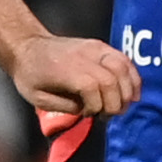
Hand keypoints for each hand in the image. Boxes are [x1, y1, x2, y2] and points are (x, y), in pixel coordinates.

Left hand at [7, 34, 138, 118]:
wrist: (28, 46)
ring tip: (121, 106)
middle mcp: (84, 55)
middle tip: (107, 115)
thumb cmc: (30, 75)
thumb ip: (65, 106)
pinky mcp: (102, 46)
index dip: (96, 106)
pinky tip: (133, 93)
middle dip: (114, 103)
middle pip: (111, 79)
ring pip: (122, 68)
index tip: (88, 114)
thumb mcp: (38, 98)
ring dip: (127, 91)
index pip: (93, 87)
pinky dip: (133, 77)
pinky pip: (125, 60)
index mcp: (65, 69)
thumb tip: (88, 109)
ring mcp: (95, 48)